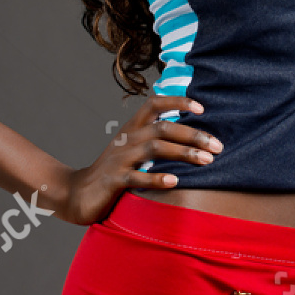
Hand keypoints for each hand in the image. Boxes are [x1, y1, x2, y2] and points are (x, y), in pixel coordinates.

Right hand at [55, 94, 222, 224]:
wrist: (76, 193)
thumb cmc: (113, 172)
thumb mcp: (131, 150)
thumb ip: (154, 139)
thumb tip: (189, 135)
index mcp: (132, 128)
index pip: (154, 104)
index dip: (178, 101)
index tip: (202, 108)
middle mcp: (127, 139)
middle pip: (163, 128)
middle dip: (193, 135)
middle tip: (218, 146)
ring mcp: (119, 159)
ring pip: (154, 149)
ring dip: (183, 154)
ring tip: (207, 161)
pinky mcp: (114, 181)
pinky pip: (137, 177)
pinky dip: (157, 178)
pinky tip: (176, 182)